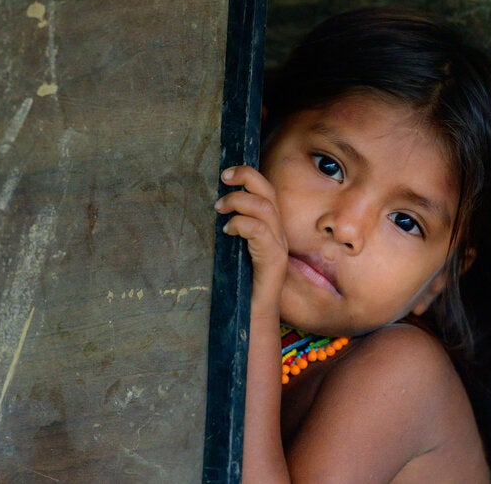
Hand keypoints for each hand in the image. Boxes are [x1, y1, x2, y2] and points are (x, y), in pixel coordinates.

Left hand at [215, 165, 287, 314]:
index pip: (266, 191)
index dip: (248, 176)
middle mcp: (278, 233)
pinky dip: (242, 224)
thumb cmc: (239, 285)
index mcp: (269, 228)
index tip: (225, 174)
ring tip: (220, 208)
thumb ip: (230, 229)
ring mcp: (278, 246)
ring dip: (239, 201)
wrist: (251, 316)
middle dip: (246, 177)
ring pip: (265, 207)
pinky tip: (228, 229)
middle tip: (223, 177)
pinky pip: (260, 231)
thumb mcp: (232, 249)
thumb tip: (211, 209)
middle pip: (269, 191)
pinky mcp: (274, 259)